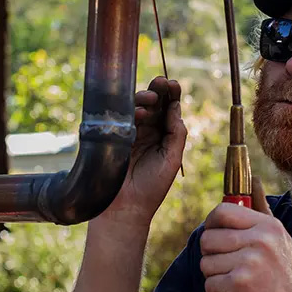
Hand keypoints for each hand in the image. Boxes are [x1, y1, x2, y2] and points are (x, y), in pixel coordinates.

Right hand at [103, 76, 185, 225]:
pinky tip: (138, 113)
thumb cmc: (152, 187)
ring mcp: (130, 134)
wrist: (126, 208)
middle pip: (153, 105)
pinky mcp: (115, 138)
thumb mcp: (172, 159)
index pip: (168, 110)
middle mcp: (147, 132)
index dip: (171, 96)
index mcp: (164, 136)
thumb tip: (176, 106)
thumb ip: (176, 133)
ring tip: (149, 98)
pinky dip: (130, 113)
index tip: (174, 84)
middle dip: (157, 91)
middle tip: (162, 82)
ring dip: (144, 99)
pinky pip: (122, 120)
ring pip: (137, 109)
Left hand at [199, 179, 291, 291]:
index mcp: (268, 227)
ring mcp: (249, 262)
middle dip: (211, 256)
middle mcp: (260, 240)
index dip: (211, 224)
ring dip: (214, 277)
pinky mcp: (239, 284)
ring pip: (206, 262)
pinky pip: (209, 284)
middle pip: (208, 238)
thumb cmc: (283, 279)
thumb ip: (262, 211)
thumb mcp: (279, 240)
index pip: (223, 212)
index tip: (214, 236)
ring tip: (233, 284)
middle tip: (226, 268)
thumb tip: (253, 179)